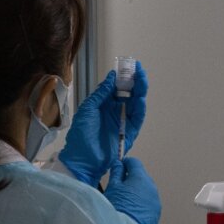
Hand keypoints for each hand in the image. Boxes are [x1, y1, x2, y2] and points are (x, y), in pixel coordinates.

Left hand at [59, 62, 149, 185]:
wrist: (82, 159)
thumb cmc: (81, 134)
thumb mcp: (88, 109)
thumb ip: (101, 93)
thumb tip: (111, 77)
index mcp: (104, 104)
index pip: (117, 87)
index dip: (123, 76)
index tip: (128, 65)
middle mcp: (116, 111)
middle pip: (130, 93)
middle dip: (135, 81)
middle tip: (139, 69)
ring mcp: (123, 122)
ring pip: (136, 104)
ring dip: (140, 91)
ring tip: (141, 79)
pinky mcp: (129, 133)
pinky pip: (137, 119)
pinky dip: (140, 109)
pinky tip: (140, 99)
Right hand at [104, 156, 161, 223]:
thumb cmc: (116, 207)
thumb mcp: (112, 187)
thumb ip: (117, 173)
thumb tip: (119, 164)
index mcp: (141, 178)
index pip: (135, 163)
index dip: (126, 163)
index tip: (119, 168)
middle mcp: (152, 187)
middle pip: (142, 177)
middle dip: (132, 179)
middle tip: (120, 187)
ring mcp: (156, 201)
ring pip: (146, 191)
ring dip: (138, 192)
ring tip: (126, 201)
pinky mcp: (156, 213)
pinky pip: (148, 203)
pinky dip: (142, 203)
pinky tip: (132, 210)